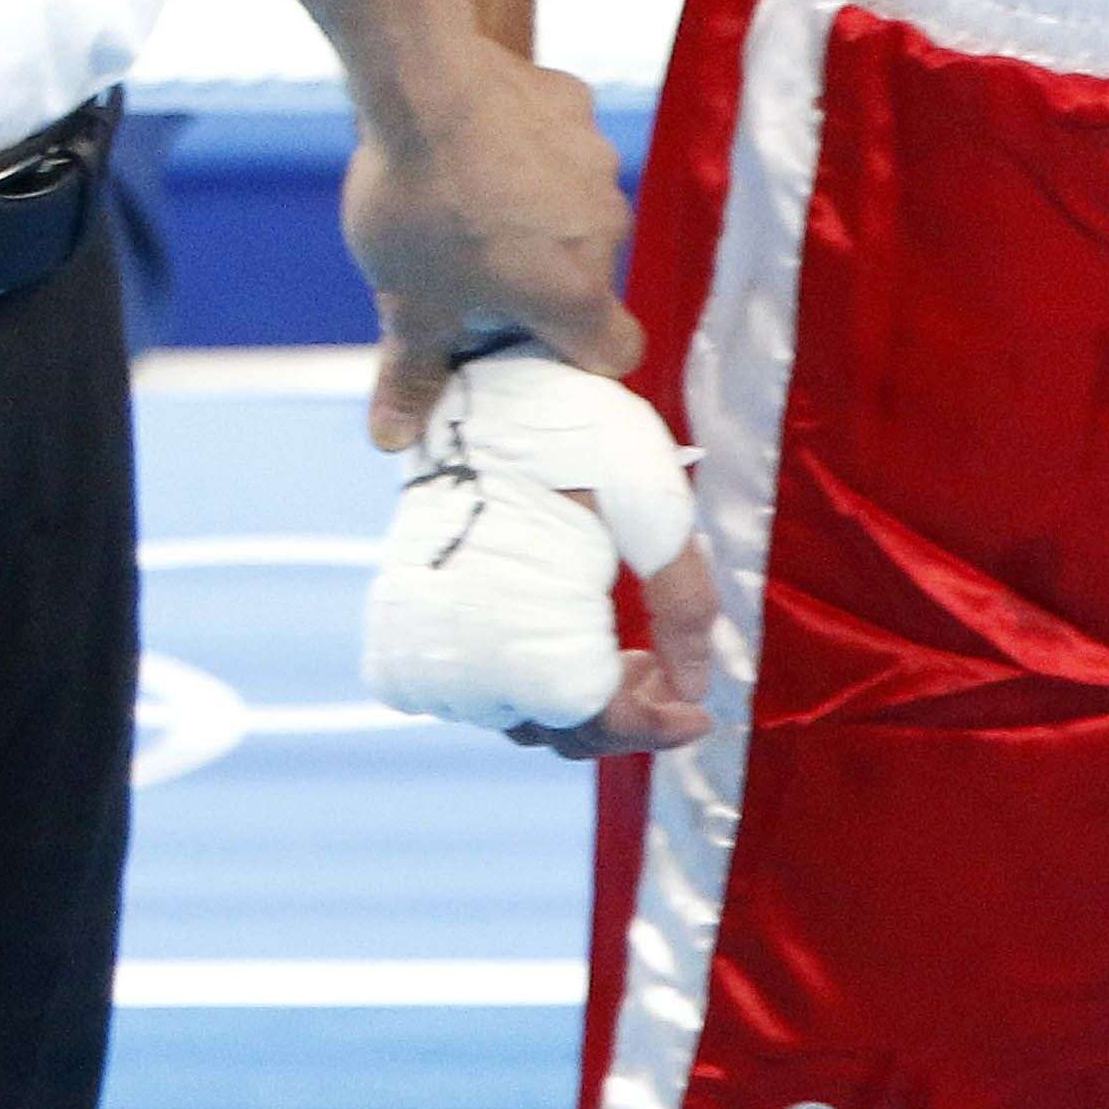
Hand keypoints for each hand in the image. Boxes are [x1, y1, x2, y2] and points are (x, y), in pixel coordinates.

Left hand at [343, 36, 636, 448]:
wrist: (419, 82)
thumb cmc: (418, 207)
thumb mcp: (407, 302)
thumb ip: (411, 374)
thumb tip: (392, 439)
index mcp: (576, 294)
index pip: (615, 354)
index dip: (576, 359)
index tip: (529, 345)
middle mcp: (605, 231)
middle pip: (585, 276)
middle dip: (540, 277)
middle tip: (473, 268)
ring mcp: (596, 161)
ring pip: (573, 206)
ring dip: (535, 210)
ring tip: (465, 197)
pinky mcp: (573, 104)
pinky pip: (559, 142)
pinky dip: (527, 147)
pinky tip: (472, 139)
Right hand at [361, 349, 718, 756]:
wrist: (479, 376)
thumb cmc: (572, 428)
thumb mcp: (652, 505)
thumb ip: (684, 604)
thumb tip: (696, 688)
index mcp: (527, 627)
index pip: (597, 721)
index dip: (656, 728)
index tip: (699, 713)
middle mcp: (465, 652)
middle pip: (557, 731)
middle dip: (624, 714)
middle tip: (665, 667)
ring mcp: (430, 637)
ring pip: (517, 713)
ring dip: (578, 700)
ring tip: (625, 649)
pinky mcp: (409, 620)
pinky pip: (477, 685)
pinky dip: (530, 680)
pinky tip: (569, 633)